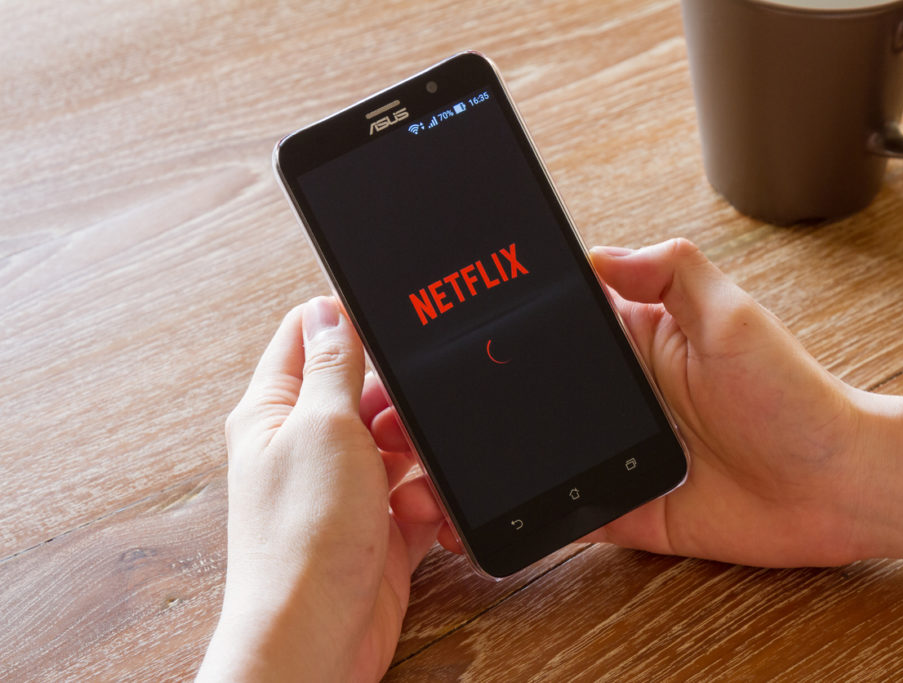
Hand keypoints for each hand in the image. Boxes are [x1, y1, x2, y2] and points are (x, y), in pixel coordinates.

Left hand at [198, 297, 437, 681]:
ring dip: (418, 454)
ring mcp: (346, 487)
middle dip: (396, 403)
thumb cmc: (302, 539)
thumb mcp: (323, 427)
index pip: (308, 336)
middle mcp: (307, 445)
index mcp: (275, 411)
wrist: (318, 636)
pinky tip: (422, 512)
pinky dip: (429, 498)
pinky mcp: (379, 524)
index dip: (347, 323)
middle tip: (397, 425)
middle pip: (367, 389)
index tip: (389, 325)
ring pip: (402, 440)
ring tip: (411, 478)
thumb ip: (334, 365)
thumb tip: (329, 307)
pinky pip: (419, 489)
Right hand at [386, 239, 864, 566]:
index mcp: (628, 343)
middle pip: (517, 395)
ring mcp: (609, 454)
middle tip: (395, 409)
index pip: (541, 329)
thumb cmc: (793, 397)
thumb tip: (602, 250)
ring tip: (416, 464)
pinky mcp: (619, 507)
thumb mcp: (732, 315)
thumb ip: (669, 273)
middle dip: (456, 401)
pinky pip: (556, 512)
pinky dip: (513, 516)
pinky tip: (464, 516)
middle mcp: (611, 397)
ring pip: (524, 455)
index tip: (429, 332)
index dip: (484, 330)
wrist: (832, 485)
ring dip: (472, 461)